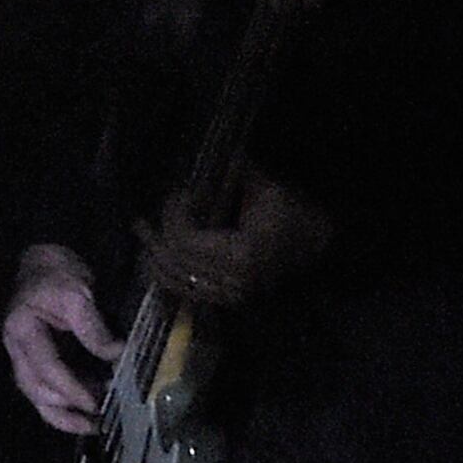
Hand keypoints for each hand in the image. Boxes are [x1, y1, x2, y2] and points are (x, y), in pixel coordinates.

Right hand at [1, 243, 120, 436]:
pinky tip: (84, 414)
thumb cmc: (58, 275)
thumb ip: (93, 327)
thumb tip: (115, 355)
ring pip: (36, 396)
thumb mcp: (78, 293)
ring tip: (93, 424)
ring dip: (63, 414)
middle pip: (34, 389)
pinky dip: (63, 406)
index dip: (70, 388)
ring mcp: (24, 357)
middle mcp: (17, 349)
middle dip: (66, 407)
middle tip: (100, 415)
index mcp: (22, 331)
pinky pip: (44, 391)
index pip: (46, 367)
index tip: (95, 402)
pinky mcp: (36, 362)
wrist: (43, 264)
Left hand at [135, 171, 328, 313]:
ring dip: (154, 257)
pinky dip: (166, 275)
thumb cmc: (294, 212)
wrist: (321, 243)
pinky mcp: (227, 300)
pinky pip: (185, 291)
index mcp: (242, 255)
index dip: (173, 216)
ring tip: (142, 235)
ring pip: (175, 279)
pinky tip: (153, 259)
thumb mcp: (264, 187)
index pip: (185, 240)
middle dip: (157, 236)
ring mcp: (229, 296)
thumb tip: (202, 161)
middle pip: (175, 260)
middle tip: (147, 217)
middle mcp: (233, 281)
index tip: (177, 195)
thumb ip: (230, 175)